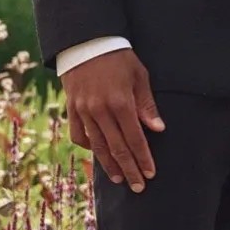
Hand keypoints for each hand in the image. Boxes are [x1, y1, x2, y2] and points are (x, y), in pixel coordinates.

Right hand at [61, 49, 164, 192]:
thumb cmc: (119, 57)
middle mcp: (100, 111)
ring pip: (97, 146)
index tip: (151, 173)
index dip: (143, 158)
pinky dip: (89, 147)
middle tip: (139, 187)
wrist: (87, 42)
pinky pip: (79, 135)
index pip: (135, 139)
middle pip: (116, 148)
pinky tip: (98, 154)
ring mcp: (83, 112)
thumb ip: (147, 104)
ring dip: (109, 165)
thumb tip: (158, 129)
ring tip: (120, 179)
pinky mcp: (72, 109)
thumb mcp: (139, 76)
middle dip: (129, 169)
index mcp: (120, 103)